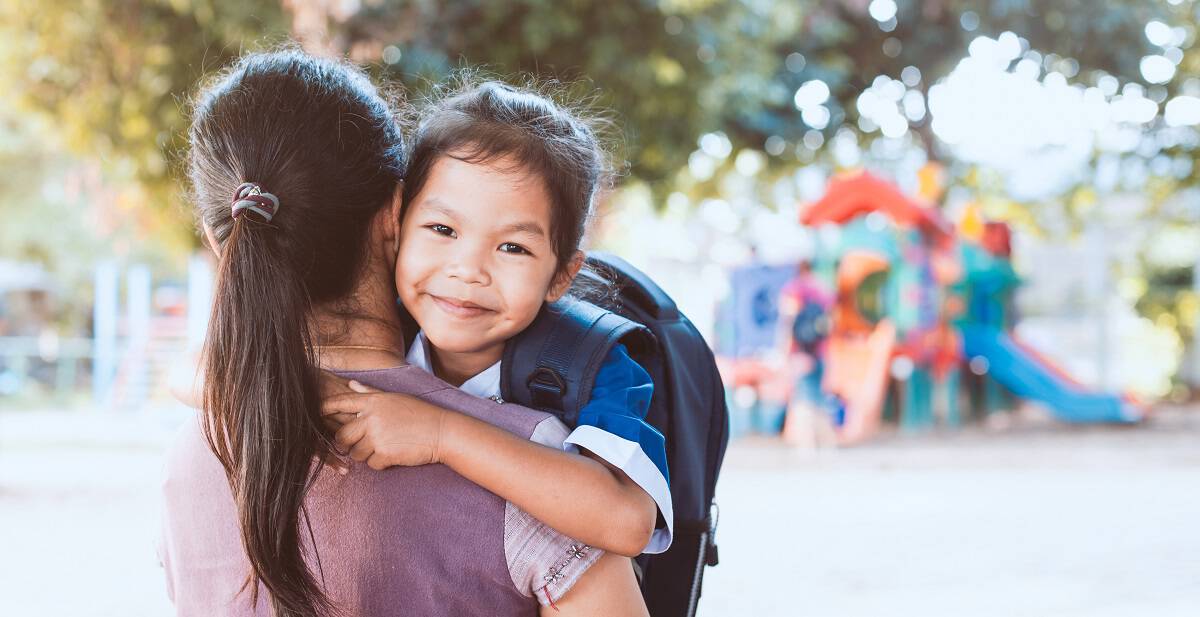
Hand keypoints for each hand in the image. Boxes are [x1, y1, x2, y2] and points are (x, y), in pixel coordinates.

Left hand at [322, 380, 449, 469]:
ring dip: (367, 454)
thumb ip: (369, 392)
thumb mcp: (394, 398)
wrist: (441, 431)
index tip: (317, 413)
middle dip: (347, 442)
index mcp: (373, 402)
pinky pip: (371, 464)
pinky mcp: (384, 454)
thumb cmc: (419, 413)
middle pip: (342, 435)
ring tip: (386, 446)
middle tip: (362, 442)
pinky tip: (395, 454)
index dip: (325, 408)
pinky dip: (381, 463)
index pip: (340, 403)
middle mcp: (371, 418)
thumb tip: (350, 383)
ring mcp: (377, 437)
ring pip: (355, 453)